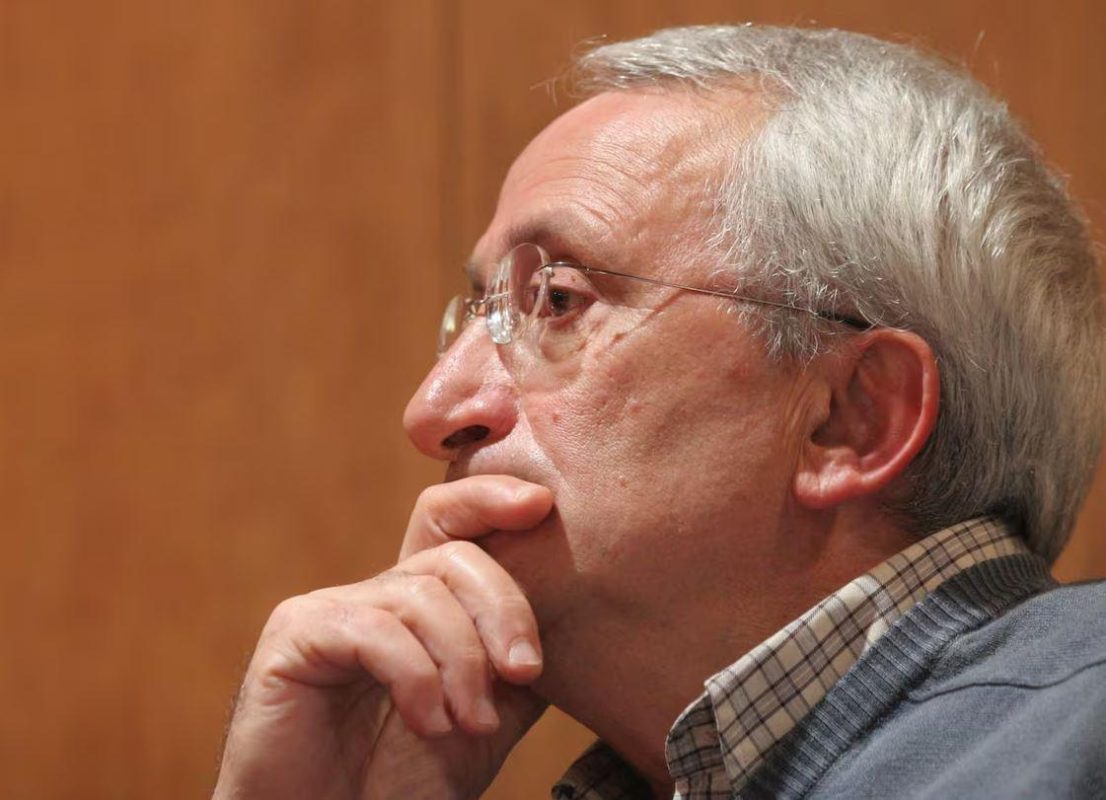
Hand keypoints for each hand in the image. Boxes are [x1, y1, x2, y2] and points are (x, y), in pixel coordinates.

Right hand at [213, 475, 554, 799]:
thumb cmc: (402, 786)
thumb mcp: (486, 720)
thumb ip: (517, 666)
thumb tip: (570, 612)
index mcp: (418, 606)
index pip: (451, 522)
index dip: (491, 498)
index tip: (541, 504)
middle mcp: (375, 596)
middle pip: (451, 554)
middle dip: (503, 605)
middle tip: (526, 670)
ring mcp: (331, 609)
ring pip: (421, 594)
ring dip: (463, 662)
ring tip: (473, 722)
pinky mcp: (295, 635)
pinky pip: (374, 628)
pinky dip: (416, 677)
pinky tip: (430, 722)